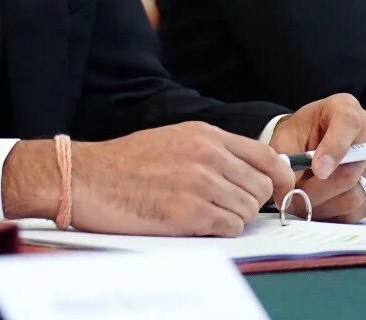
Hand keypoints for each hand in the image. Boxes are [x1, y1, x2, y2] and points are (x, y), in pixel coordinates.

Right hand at [4, 122, 296, 236]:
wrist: (87, 178)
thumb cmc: (124, 164)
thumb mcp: (172, 141)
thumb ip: (212, 152)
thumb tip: (252, 174)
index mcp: (204, 134)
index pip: (265, 156)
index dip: (279, 178)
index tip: (277, 192)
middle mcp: (207, 155)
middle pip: (260, 188)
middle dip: (248, 202)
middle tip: (222, 208)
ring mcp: (199, 183)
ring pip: (247, 211)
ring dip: (230, 218)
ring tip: (199, 214)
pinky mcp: (189, 212)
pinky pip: (229, 228)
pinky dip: (217, 230)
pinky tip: (192, 223)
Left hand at [269, 93, 365, 223]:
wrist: (315, 141)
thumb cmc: (300, 135)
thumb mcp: (286, 137)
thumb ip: (287, 157)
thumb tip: (291, 188)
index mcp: (345, 107)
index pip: (348, 124)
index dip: (333, 150)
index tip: (317, 171)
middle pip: (352, 168)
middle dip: (320, 190)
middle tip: (296, 201)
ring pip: (359, 192)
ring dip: (328, 205)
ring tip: (306, 205)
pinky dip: (344, 213)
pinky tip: (326, 208)